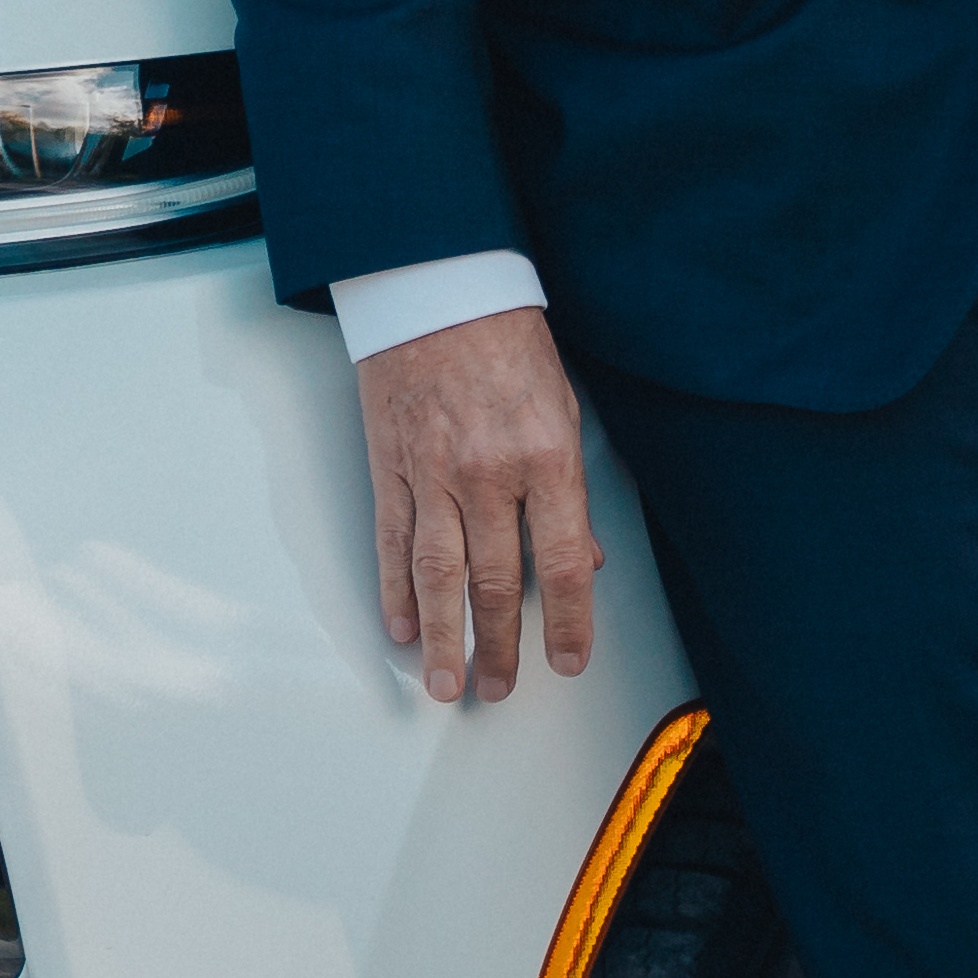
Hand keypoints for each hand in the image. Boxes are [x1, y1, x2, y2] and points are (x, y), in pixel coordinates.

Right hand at [348, 304, 605, 709]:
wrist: (436, 287)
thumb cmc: (508, 342)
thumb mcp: (565, 409)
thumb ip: (573, 492)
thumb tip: (588, 559)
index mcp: (547, 457)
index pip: (564, 562)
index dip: (568, 622)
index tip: (568, 662)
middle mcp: (489, 473)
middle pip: (495, 581)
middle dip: (498, 646)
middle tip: (499, 690)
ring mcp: (433, 472)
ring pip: (437, 575)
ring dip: (442, 638)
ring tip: (445, 684)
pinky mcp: (390, 465)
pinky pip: (392, 541)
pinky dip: (394, 590)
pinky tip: (400, 628)